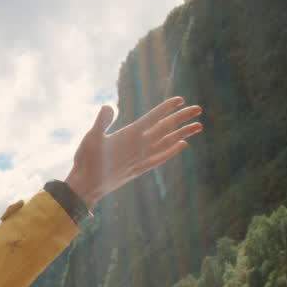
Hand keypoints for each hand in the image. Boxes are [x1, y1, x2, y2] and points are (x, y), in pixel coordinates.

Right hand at [65, 97, 202, 208]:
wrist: (88, 186)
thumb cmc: (87, 160)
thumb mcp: (91, 137)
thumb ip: (101, 122)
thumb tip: (108, 106)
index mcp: (130, 135)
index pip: (153, 118)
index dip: (167, 108)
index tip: (181, 100)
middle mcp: (140, 146)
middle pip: (165, 128)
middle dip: (182, 117)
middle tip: (198, 109)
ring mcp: (142, 158)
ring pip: (168, 143)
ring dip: (184, 133)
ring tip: (198, 126)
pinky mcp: (140, 168)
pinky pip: (162, 157)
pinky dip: (173, 150)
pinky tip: (182, 145)